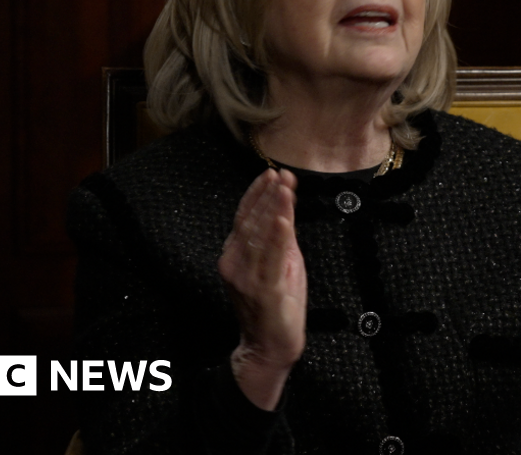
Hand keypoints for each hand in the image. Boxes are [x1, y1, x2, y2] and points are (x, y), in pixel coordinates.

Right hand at [218, 168, 305, 409]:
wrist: (269, 346)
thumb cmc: (276, 304)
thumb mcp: (280, 262)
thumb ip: (281, 237)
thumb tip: (286, 206)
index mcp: (236, 254)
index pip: (245, 216)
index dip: (258, 193)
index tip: (274, 174)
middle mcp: (235, 263)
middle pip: (249, 221)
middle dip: (267, 195)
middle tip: (280, 174)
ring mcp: (246, 277)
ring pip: (258, 235)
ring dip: (272, 208)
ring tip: (283, 187)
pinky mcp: (263, 290)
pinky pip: (269, 258)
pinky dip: (276, 236)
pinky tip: (283, 219)